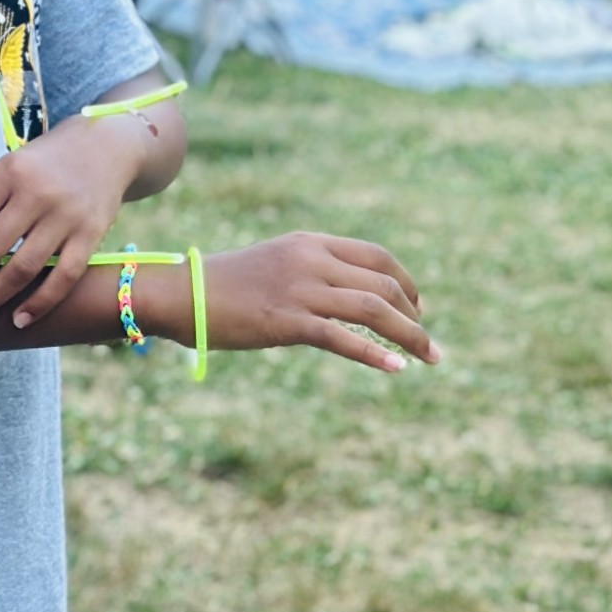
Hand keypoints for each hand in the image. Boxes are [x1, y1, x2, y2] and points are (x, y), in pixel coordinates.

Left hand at [0, 119, 135, 331]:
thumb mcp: (9, 169)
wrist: (106, 147)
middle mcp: (36, 195)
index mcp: (9, 173)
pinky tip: (18, 321)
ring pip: (22, 269)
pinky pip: (62, 277)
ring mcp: (65, 218)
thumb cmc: (45, 163)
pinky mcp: (91, 237)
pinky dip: (39, 303)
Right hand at [146, 233, 439, 373]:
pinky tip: (397, 368)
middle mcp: (311, 260)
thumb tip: (348, 303)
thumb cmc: (226, 285)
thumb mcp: (277, 265)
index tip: (417, 307)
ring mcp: (299, 289)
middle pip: (383, 283)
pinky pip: (342, 338)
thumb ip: (313, 275)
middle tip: (429, 343)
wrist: (181, 293)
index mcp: (311, 243)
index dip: (406, 282)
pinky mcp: (286, 320)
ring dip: (409, 335)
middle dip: (415, 315)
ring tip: (429, 357)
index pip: (377, 256)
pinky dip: (375, 354)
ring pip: (372, 309)